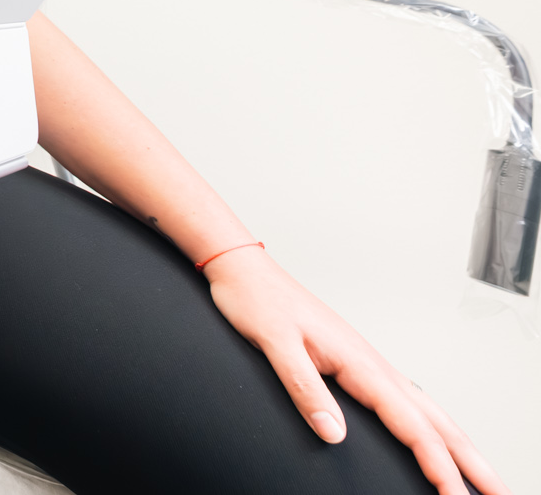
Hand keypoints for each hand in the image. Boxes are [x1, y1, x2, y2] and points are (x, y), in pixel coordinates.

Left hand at [204, 247, 506, 494]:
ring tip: (482, 477)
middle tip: (499, 494)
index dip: (435, 463)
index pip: (410, 423)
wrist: (244, 271)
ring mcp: (368, 363)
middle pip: (436, 421)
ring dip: (460, 446)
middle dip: (471, 461)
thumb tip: (332, 433)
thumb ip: (304, 388)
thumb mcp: (274, 345)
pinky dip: (433, 426)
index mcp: (359, 361)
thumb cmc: (256, 301)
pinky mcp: (356, 364)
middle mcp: (371, 363)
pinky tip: (436, 438)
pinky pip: (409, 401)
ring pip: (429, 411)